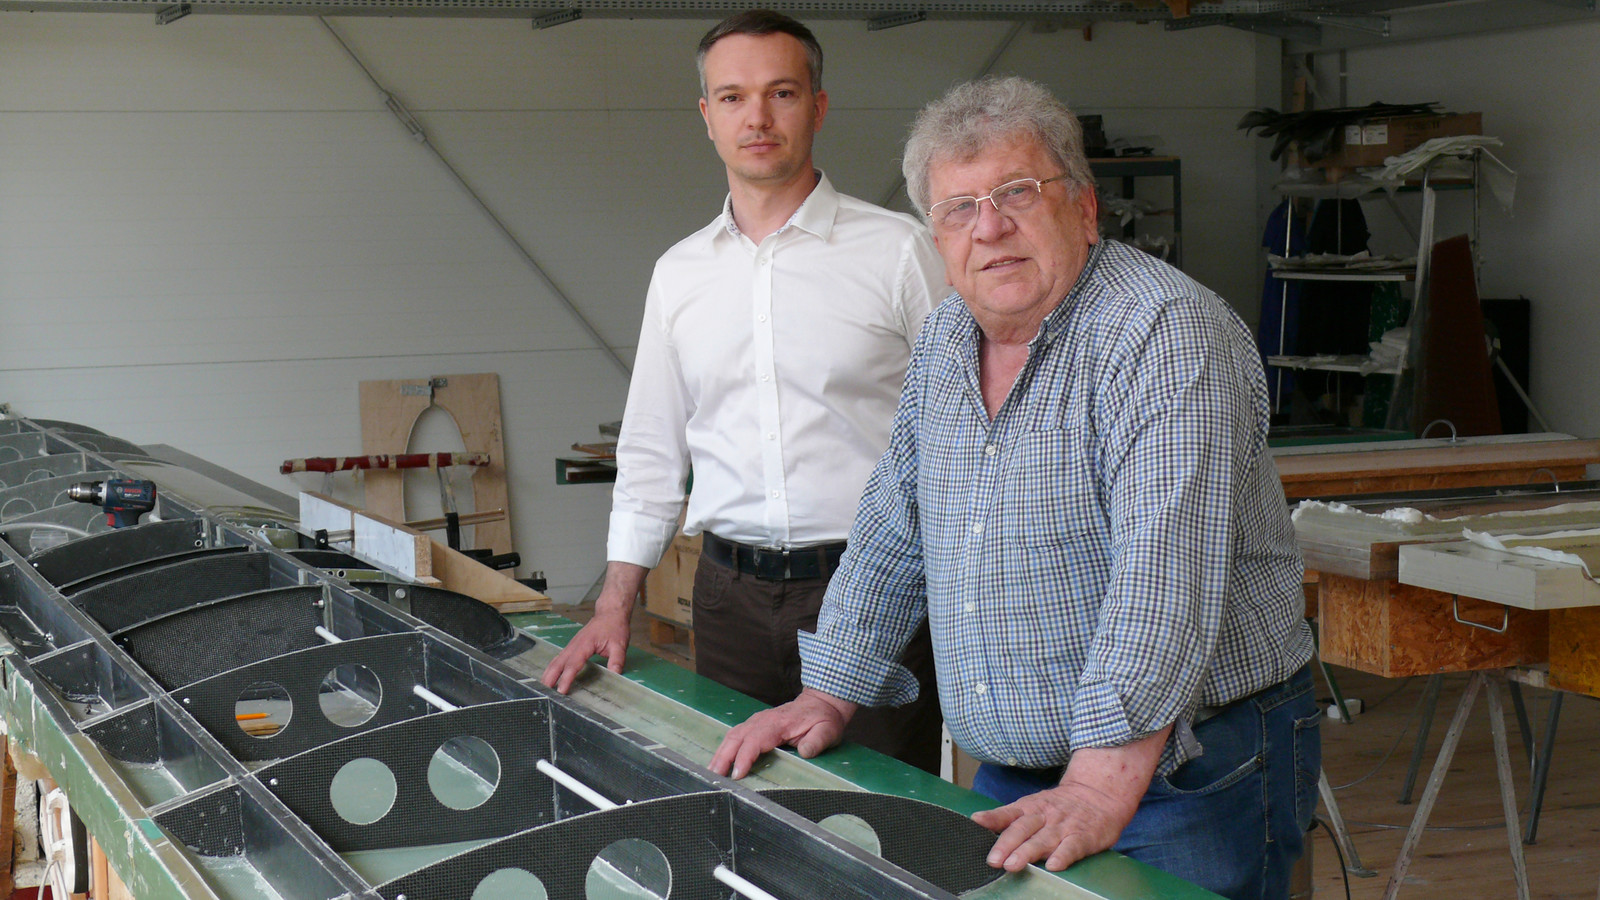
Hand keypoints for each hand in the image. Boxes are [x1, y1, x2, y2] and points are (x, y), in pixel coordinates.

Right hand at [540, 562, 647, 693]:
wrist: (610, 613)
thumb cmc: (614, 628)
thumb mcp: (619, 645)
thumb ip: (617, 661)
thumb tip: (615, 675)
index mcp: (585, 645)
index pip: (573, 664)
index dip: (566, 678)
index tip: (561, 691)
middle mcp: (575, 645)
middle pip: (558, 662)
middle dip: (551, 677)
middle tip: (545, 692)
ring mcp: (572, 645)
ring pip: (556, 660)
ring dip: (549, 673)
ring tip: (543, 687)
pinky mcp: (572, 646)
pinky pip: (560, 657)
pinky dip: (553, 667)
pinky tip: (550, 675)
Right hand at [708, 689, 857, 778]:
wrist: (821, 703)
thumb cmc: (824, 719)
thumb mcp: (828, 730)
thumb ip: (817, 741)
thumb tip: (804, 751)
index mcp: (778, 723)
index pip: (755, 739)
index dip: (744, 757)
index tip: (737, 774)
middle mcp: (762, 720)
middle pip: (736, 737)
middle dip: (724, 757)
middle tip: (715, 777)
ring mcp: (757, 721)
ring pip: (732, 735)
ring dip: (721, 754)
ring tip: (712, 773)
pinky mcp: (755, 725)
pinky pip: (735, 736)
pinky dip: (725, 749)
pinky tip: (720, 762)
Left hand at [971, 727, 1169, 871]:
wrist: (1099, 794)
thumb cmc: (1061, 805)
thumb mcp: (1033, 804)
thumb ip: (1009, 816)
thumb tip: (979, 822)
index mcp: (1031, 807)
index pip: (1009, 812)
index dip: (993, 818)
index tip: (977, 822)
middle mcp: (1045, 816)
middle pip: (1023, 828)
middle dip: (1006, 844)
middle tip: (994, 859)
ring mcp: (1064, 826)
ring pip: (1043, 839)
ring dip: (1027, 852)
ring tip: (1013, 864)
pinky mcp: (1083, 836)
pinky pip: (1072, 847)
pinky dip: (1063, 855)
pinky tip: (1054, 865)